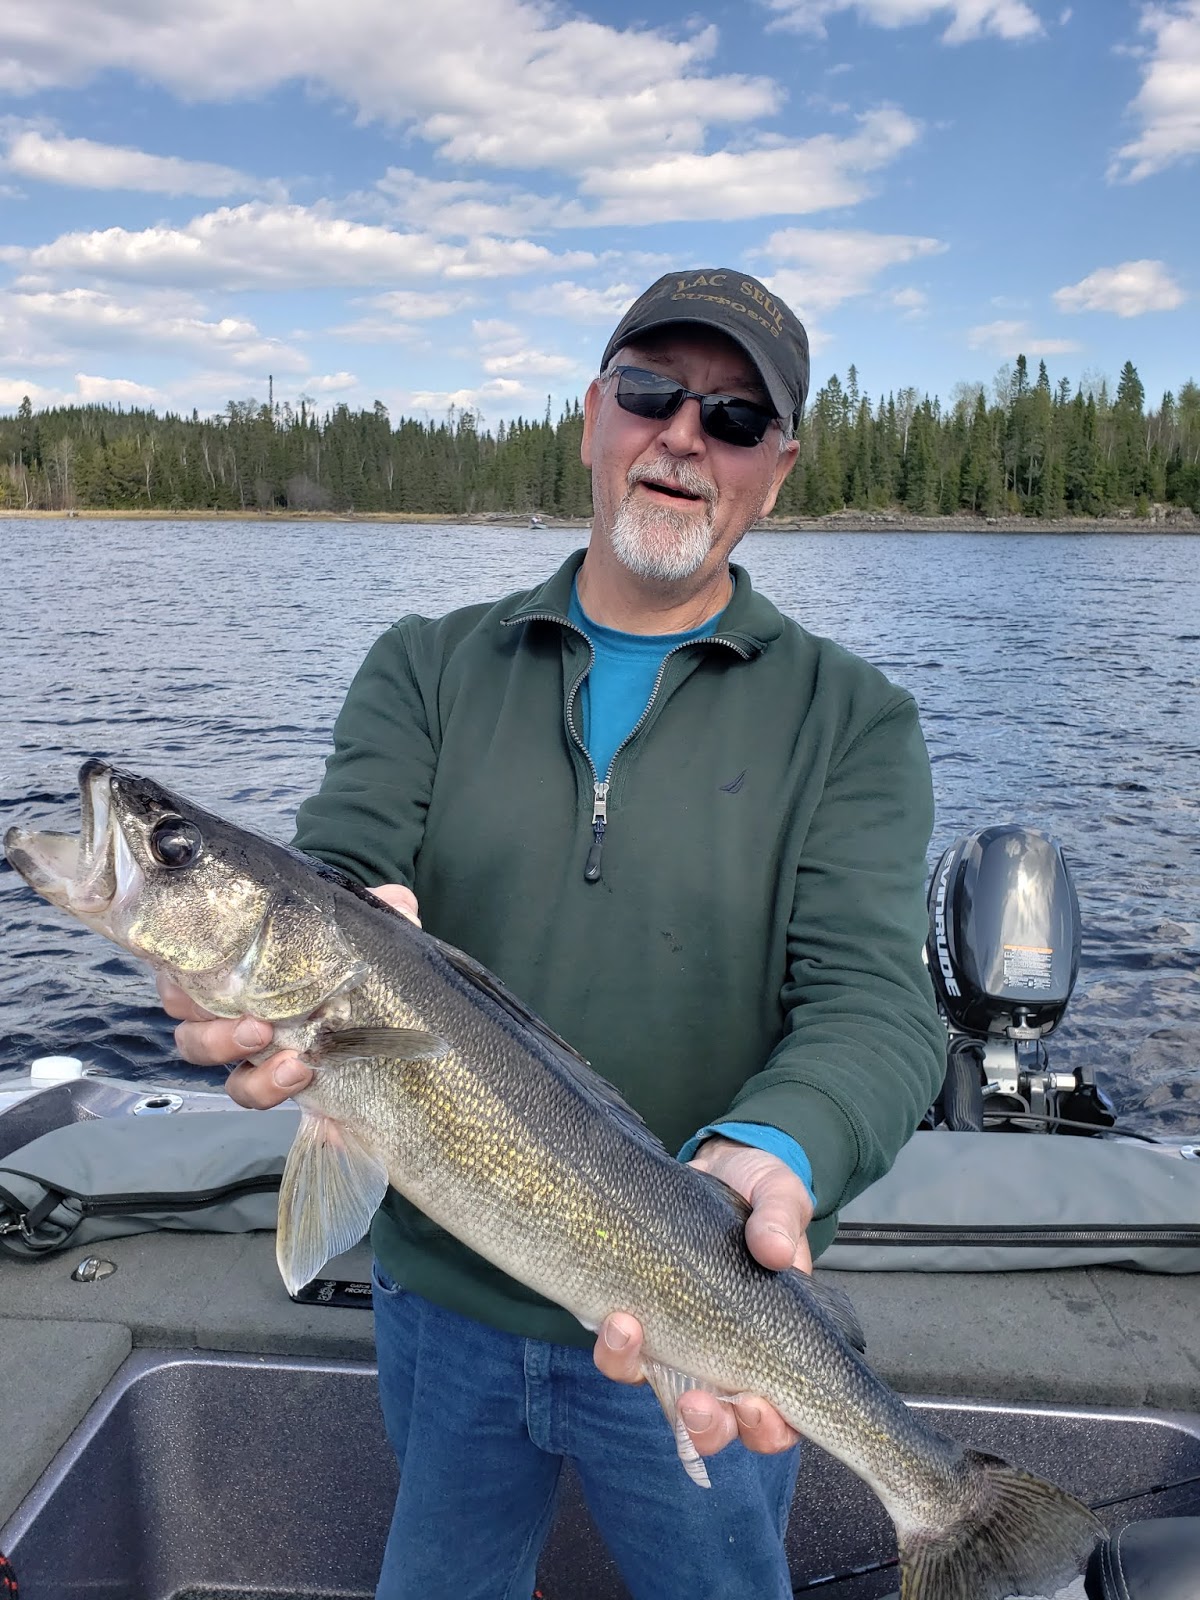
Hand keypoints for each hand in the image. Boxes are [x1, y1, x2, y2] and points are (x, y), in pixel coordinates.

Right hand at [158, 883, 419, 1108]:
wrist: (395, 1035)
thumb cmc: (364, 971)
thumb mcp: (374, 938)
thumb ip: (384, 915)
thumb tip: (398, 901)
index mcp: (244, 956)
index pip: (187, 953)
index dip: (181, 961)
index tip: (206, 964)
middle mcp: (233, 997)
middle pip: (181, 1006)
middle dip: (204, 1012)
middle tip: (254, 1019)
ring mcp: (247, 1043)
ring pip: (200, 1047)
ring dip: (226, 1045)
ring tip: (271, 1042)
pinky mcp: (271, 1081)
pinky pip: (246, 1090)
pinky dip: (266, 1083)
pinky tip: (301, 1072)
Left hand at [593, 1137, 812, 1456]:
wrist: (717, 1161)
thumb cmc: (760, 1192)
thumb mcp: (781, 1195)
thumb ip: (780, 1219)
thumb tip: (775, 1250)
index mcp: (776, 1344)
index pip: (781, 1416)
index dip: (769, 1427)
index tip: (755, 1403)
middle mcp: (724, 1354)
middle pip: (718, 1425)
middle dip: (706, 1427)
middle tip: (696, 1404)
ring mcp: (678, 1337)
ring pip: (658, 1391)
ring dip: (641, 1375)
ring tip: (629, 1331)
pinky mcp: (641, 1311)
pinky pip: (622, 1350)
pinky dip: (615, 1345)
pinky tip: (613, 1315)